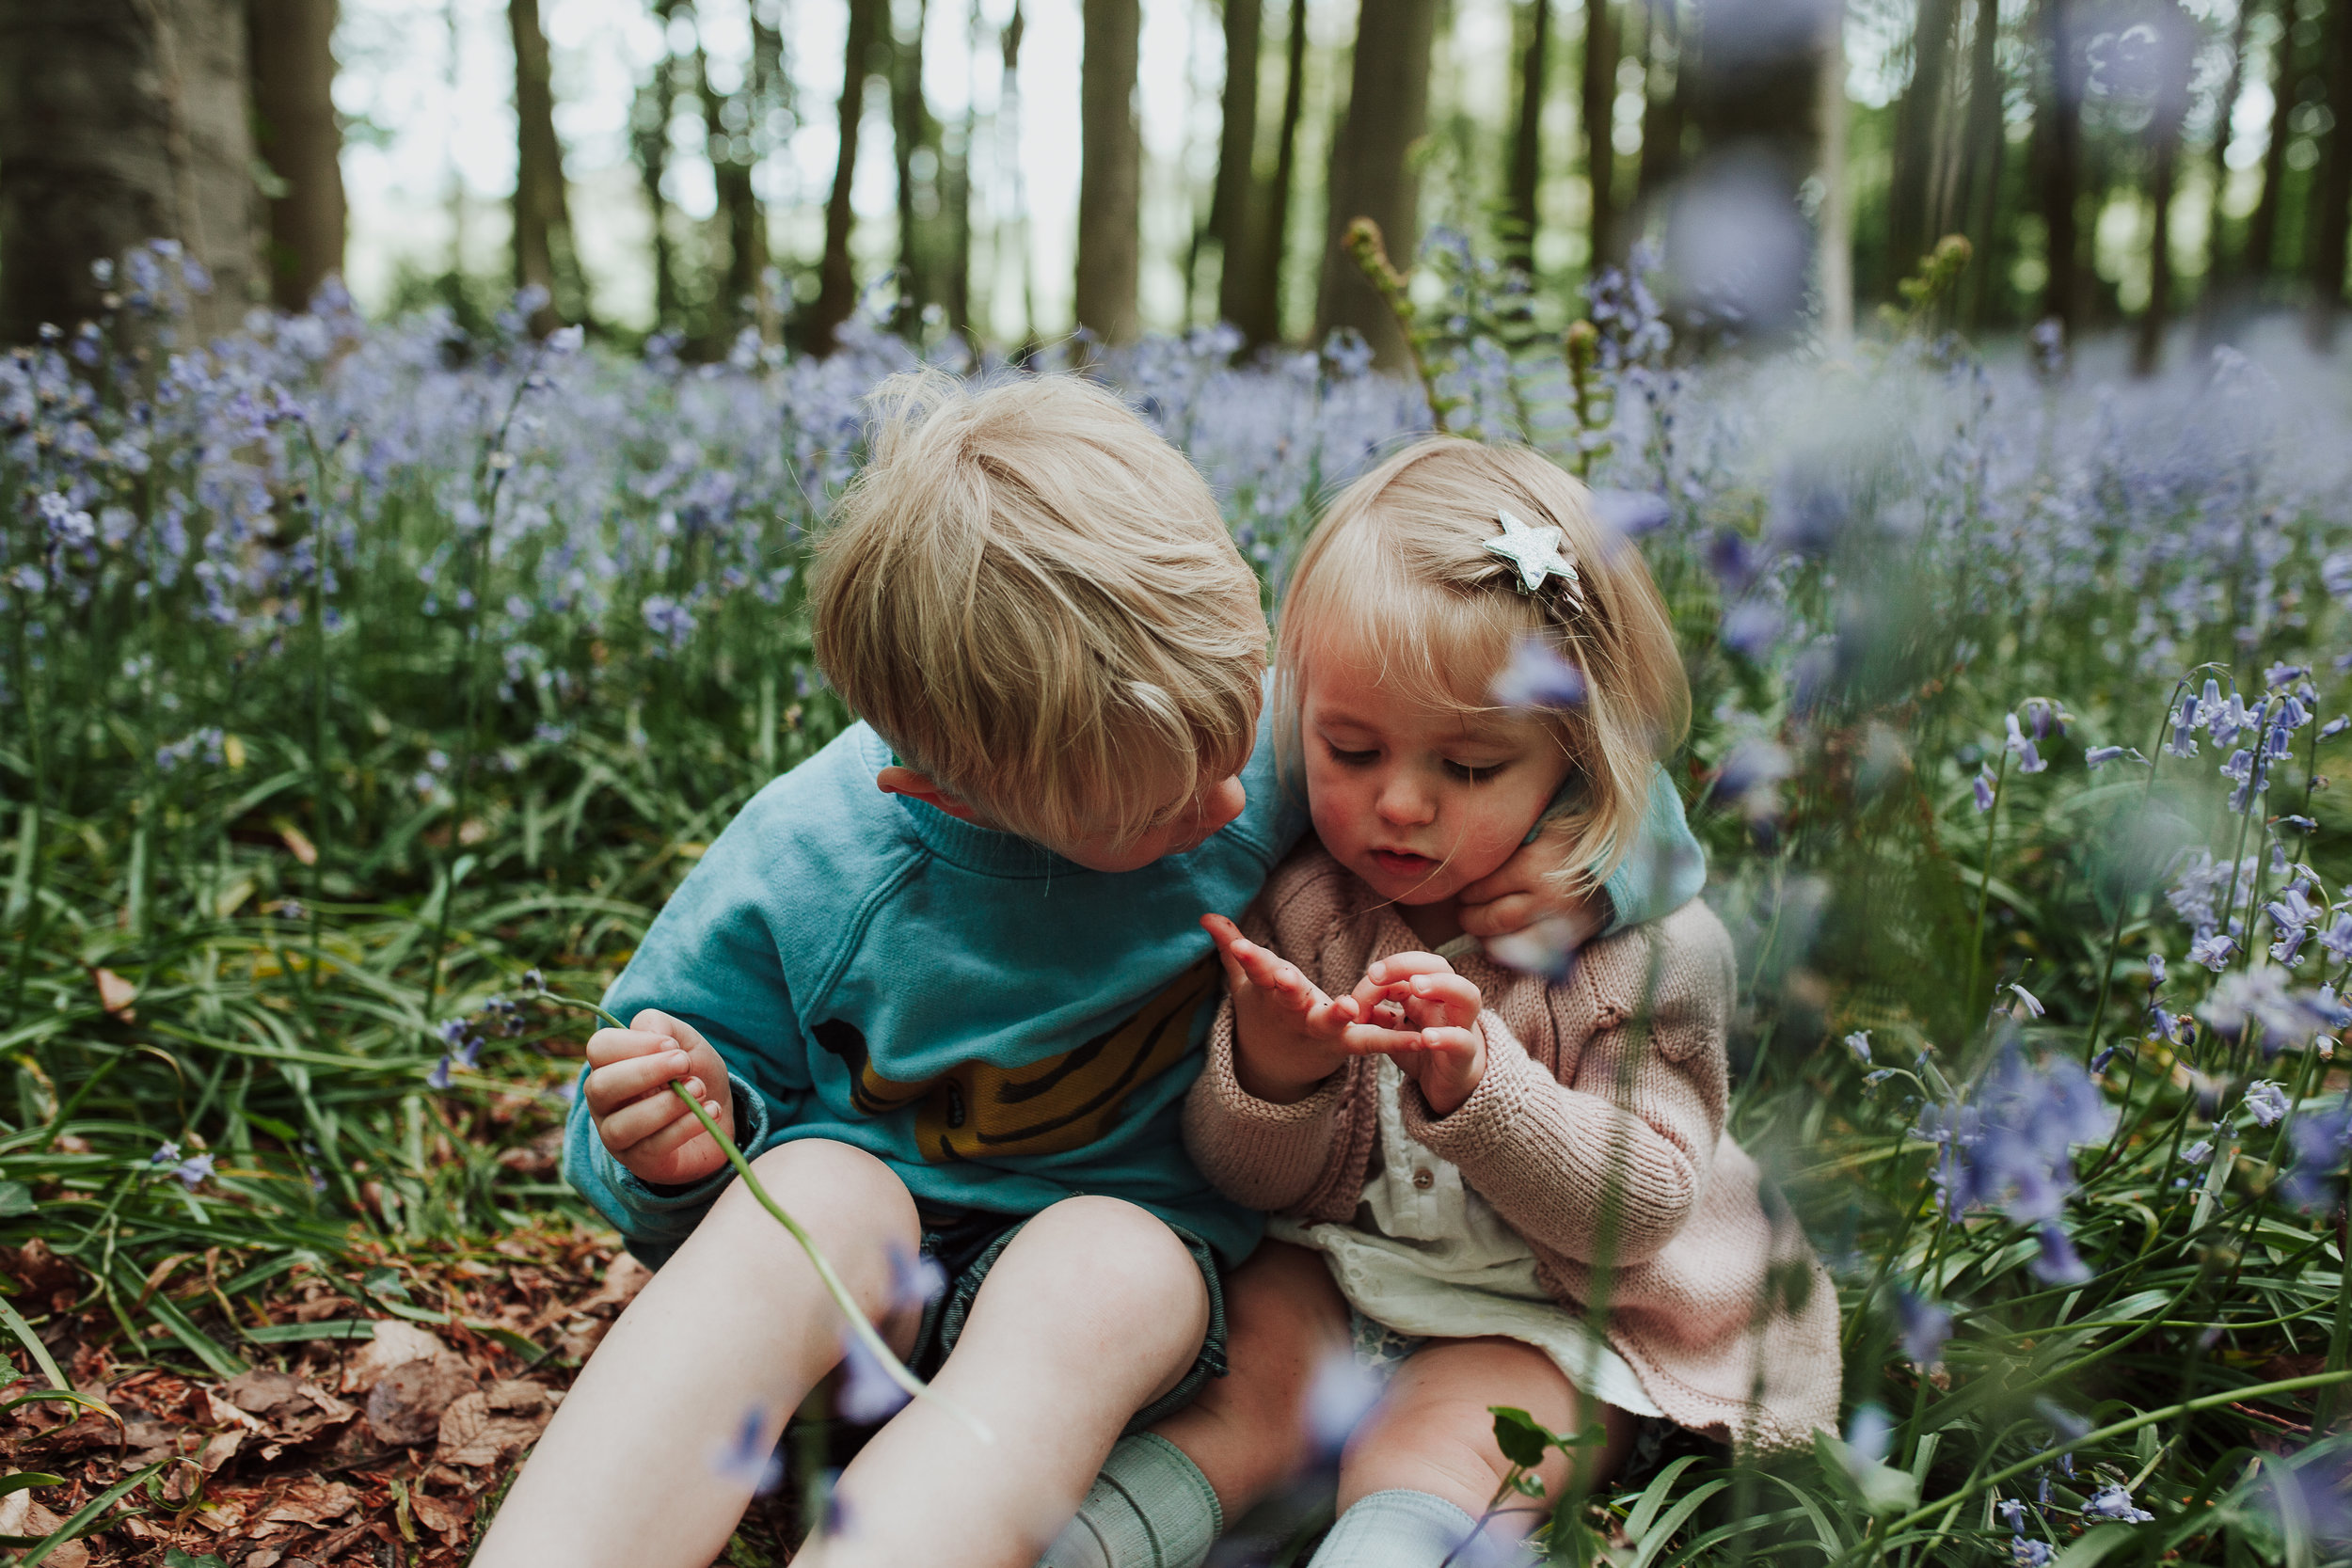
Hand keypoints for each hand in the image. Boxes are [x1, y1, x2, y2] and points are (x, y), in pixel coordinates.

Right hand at [584, 1009, 734, 1186]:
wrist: (717, 1114)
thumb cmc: (692, 1074)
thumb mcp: (685, 1042)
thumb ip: (664, 1027)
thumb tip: (650, 1033)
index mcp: (610, 1066)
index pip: (599, 1048)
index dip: (635, 1043)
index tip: (673, 1045)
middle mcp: (604, 1102)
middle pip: (599, 1087)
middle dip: (646, 1072)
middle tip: (685, 1063)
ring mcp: (617, 1136)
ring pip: (623, 1125)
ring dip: (667, 1104)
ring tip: (699, 1089)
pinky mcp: (640, 1162)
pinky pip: (652, 1148)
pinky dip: (684, 1127)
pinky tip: (709, 1110)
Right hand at [1201, 914, 1420, 1103]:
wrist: (1278, 1063)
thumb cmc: (1266, 1009)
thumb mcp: (1247, 981)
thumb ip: (1231, 948)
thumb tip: (1204, 915)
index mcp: (1269, 992)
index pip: (1256, 970)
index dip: (1247, 957)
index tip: (1239, 945)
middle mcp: (1292, 1012)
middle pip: (1288, 998)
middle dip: (1287, 987)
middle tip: (1285, 978)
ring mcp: (1318, 1030)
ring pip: (1328, 1023)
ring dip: (1338, 1015)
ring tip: (1348, 1007)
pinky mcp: (1345, 1045)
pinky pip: (1371, 1043)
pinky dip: (1396, 1039)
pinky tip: (1419, 1034)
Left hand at [1348, 953, 1487, 1117]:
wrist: (1450, 1084)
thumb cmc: (1423, 1050)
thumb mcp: (1395, 1030)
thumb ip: (1376, 1015)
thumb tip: (1348, 1002)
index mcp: (1428, 994)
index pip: (1410, 967)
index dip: (1383, 972)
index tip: (1359, 989)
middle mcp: (1447, 1003)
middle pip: (1439, 967)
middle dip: (1407, 963)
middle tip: (1376, 974)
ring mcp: (1461, 1025)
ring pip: (1467, 994)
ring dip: (1441, 985)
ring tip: (1416, 986)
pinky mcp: (1465, 1055)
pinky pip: (1463, 1041)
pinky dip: (1447, 1037)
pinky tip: (1427, 1037)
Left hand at [1455, 839, 1606, 955]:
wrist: (1619, 865)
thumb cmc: (1572, 842)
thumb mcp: (1542, 829)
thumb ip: (1510, 844)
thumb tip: (1469, 854)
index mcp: (1535, 865)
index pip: (1484, 886)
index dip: (1468, 891)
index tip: (1463, 890)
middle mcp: (1547, 897)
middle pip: (1493, 917)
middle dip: (1471, 917)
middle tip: (1463, 912)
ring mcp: (1559, 922)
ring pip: (1507, 940)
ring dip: (1484, 936)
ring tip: (1477, 926)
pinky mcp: (1570, 939)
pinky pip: (1530, 954)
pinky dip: (1508, 953)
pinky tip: (1497, 943)